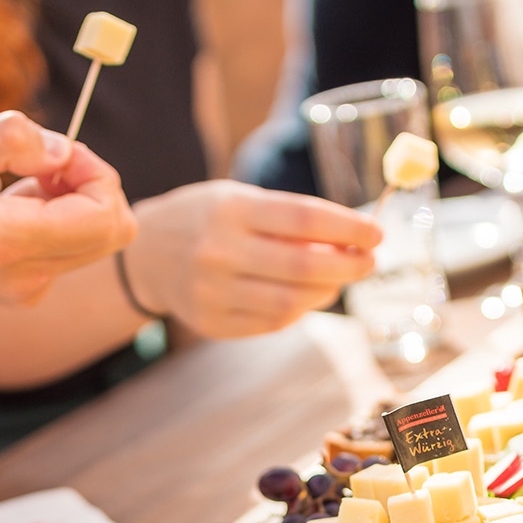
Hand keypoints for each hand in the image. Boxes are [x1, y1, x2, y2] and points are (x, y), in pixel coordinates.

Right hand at [0, 112, 137, 303]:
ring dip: (68, 202)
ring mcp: (22, 291)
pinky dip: (50, 221)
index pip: (106, 218)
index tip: (58, 152)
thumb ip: (13, 139)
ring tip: (9, 186)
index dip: (98, 173)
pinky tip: (1, 208)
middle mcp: (24, 276)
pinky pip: (63, 251)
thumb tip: (64, 150)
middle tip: (42, 162)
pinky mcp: (18, 293)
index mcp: (8, 241)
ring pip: (90, 241)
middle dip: (91, 186)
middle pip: (111, 234)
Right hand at [122, 180, 378, 338]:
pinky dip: (300, 310)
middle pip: (302, 266)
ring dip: (327, 292)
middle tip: (368, 263)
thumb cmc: (206, 219)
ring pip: (291, 302)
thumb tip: (352, 242)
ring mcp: (212, 292)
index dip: (347, 229)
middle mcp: (218, 251)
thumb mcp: (240, 199)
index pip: (303, 220)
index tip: (376, 234)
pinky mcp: (212, 323)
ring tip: (338, 280)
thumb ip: (289, 219)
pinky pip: (272, 322)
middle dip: (347, 267)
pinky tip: (306, 296)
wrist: (147, 255)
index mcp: (230, 210)